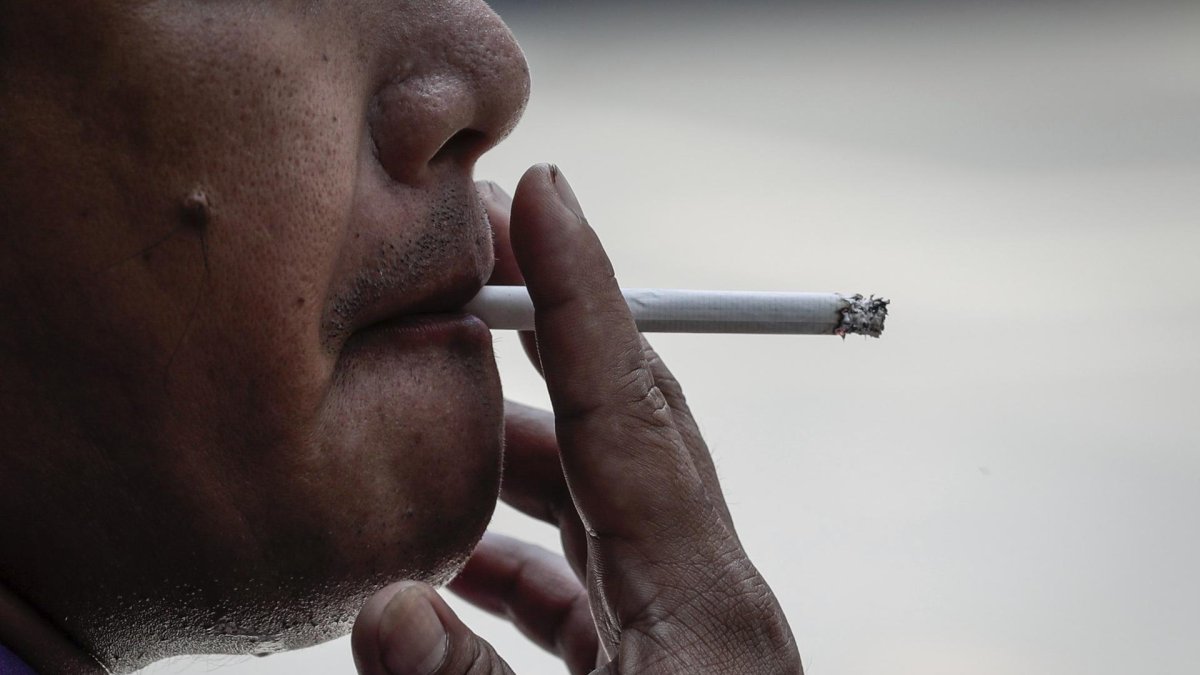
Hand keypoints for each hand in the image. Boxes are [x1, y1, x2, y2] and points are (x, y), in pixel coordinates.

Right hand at [352, 165, 801, 674]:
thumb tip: (380, 608)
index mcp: (702, 601)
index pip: (627, 409)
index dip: (578, 292)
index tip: (541, 195)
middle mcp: (701, 592)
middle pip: (618, 421)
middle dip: (546, 323)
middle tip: (475, 243)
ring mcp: (680, 620)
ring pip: (593, 496)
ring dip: (513, 438)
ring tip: (432, 389)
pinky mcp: (656, 655)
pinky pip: (579, 575)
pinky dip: (512, 546)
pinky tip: (449, 549)